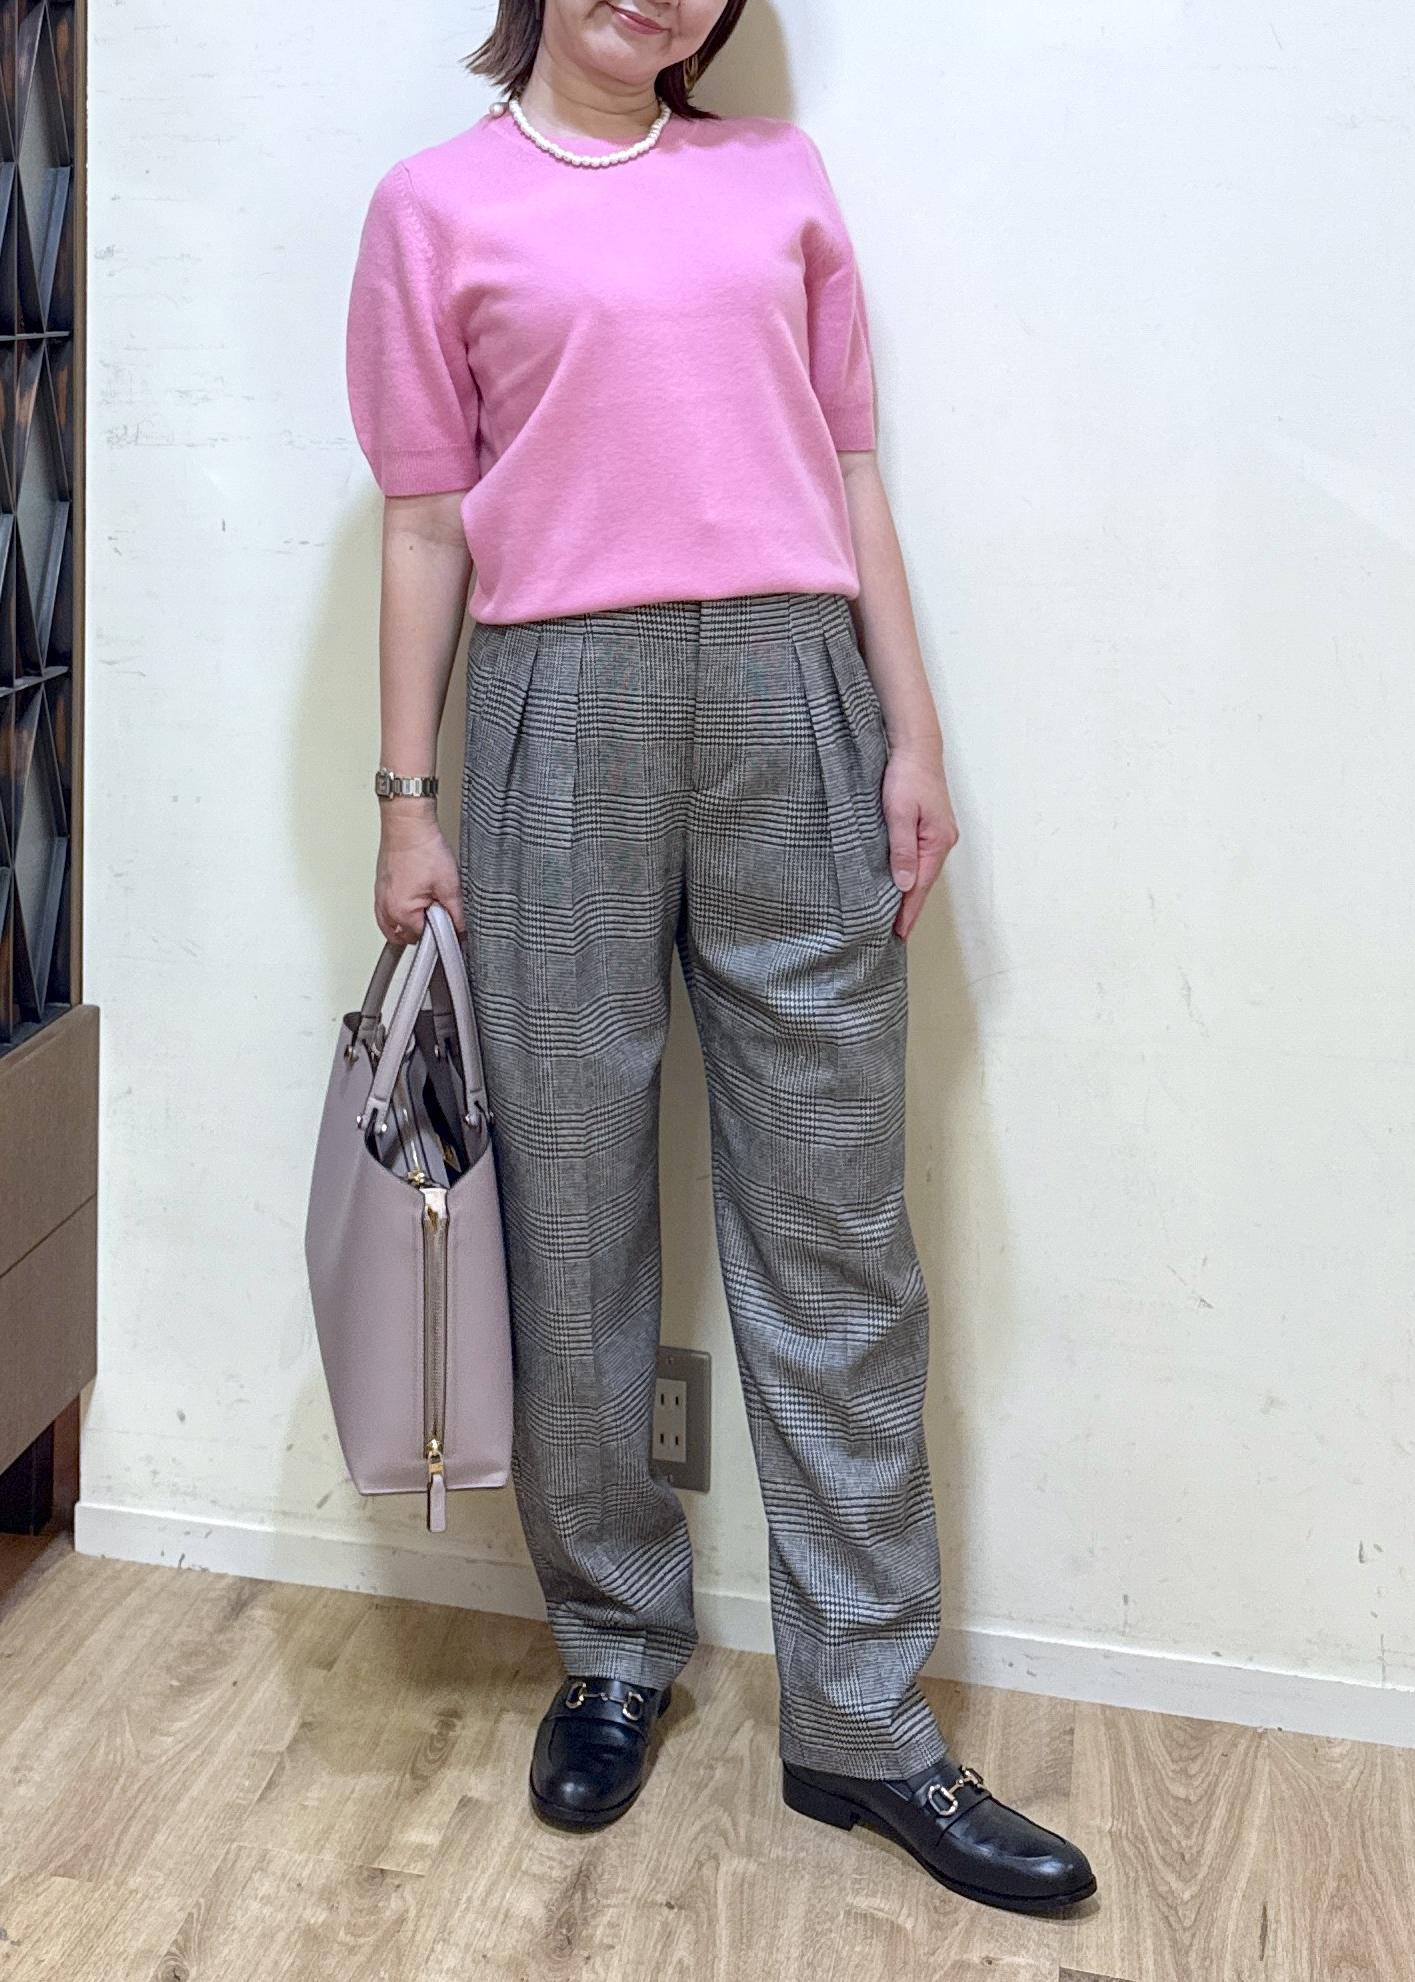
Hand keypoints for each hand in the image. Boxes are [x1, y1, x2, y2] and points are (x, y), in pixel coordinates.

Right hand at [374, 809, 465, 946]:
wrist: (408, 825)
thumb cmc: (423, 849)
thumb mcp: (449, 886)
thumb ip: (457, 913)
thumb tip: (461, 930)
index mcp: (401, 912)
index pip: (422, 939)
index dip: (439, 932)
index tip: (448, 924)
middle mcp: (386, 908)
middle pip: (404, 936)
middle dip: (422, 930)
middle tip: (437, 913)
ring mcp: (380, 898)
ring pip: (392, 927)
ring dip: (407, 925)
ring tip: (425, 908)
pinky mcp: (380, 888)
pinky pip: (385, 912)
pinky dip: (397, 914)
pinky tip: (411, 903)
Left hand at [883, 743, 958, 940]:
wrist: (916, 746)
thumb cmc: (906, 776)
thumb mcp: (899, 814)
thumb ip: (902, 850)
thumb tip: (906, 885)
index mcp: (937, 842)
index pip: (922, 886)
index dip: (910, 911)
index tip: (900, 933)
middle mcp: (943, 841)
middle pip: (925, 882)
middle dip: (911, 907)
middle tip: (895, 932)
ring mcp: (939, 833)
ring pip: (924, 870)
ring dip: (911, 891)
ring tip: (896, 913)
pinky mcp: (931, 826)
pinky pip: (921, 857)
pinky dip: (912, 873)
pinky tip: (902, 881)